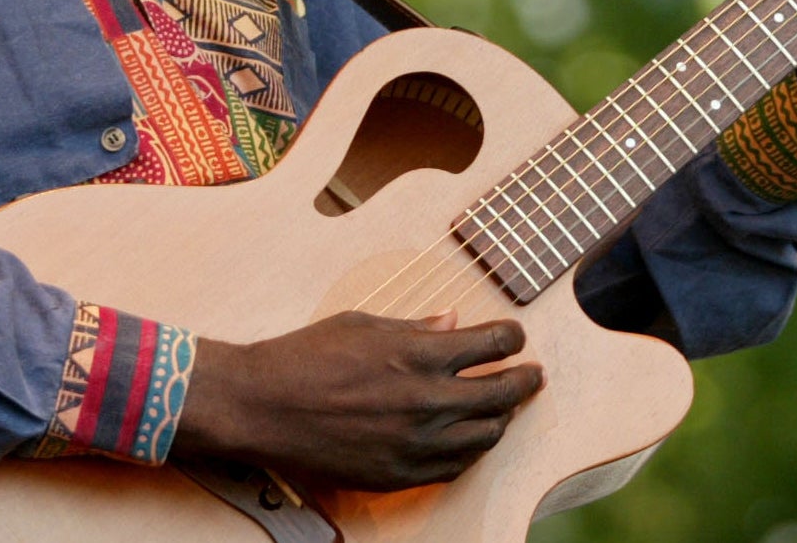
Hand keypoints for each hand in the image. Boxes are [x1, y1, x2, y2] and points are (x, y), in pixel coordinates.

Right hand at [175, 310, 543, 490]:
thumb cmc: (306, 356)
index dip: (512, 337)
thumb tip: (453, 321)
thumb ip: (415, 327)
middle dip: (524, 380)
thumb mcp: (363, 325)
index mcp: (419, 354)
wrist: (263, 407)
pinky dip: (472, 450)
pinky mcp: (400, 475)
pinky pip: (456, 467)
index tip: (516, 336)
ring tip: (504, 408)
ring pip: (486, 434)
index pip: (492, 344)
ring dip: (501, 418)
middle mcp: (426, 400)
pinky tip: (472, 438)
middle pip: (501, 393)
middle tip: (533, 375)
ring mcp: (416, 443)